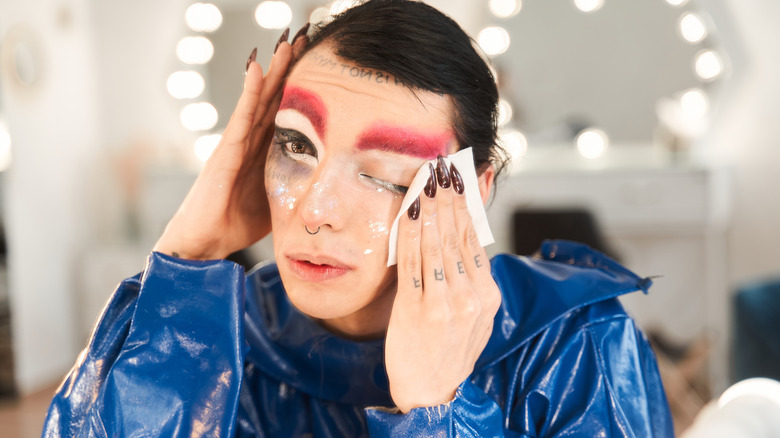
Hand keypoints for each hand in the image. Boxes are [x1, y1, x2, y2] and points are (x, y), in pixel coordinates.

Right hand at [153, 33, 305, 259]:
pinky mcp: (224, 151)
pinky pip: (240, 116)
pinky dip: (248, 91)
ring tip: (287, 43)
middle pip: (274, 98)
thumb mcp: (279, 203)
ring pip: (258, 100)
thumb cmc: (236, 223)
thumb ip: (297, 189)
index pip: (286, 113)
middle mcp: (250, 141)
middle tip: (307, 38)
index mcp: (264, 151)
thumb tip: (328, 191)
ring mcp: (236, 143)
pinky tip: (256, 69)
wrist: (204, 242)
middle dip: (289, 70)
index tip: (322, 66)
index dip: (301, 89)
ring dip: (273, 71)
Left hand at [385, 159, 501, 412]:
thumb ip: (468, 277)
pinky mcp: (419, 311)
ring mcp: (447, 305)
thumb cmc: (446, 349)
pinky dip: (411, 234)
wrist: (432, 392)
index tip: (459, 180)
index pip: (476, 241)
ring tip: (427, 180)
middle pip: (458, 237)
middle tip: (443, 167)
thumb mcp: (471, 314)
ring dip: (431, 208)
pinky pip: (413, 264)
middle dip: (449, 198)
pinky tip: (410, 212)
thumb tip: (460, 234)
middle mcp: (473, 298)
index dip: (466, 206)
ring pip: (437, 245)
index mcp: (488, 296)